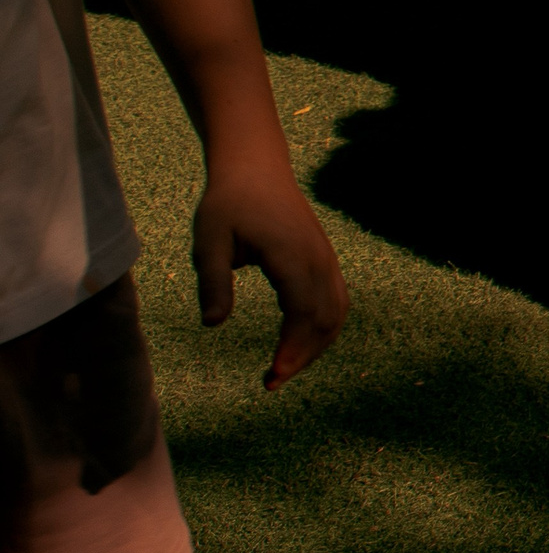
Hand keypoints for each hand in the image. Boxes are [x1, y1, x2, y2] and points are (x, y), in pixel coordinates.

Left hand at [194, 153, 347, 388]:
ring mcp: (325, 258)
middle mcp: (317, 258)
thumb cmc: (228, 204)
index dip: (292, 349)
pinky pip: (335, 300)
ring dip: (315, 346)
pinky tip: (297, 344)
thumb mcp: (209, 242)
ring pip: (336, 312)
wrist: (256, 169)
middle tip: (269, 383)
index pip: (303, 312)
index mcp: (291, 254)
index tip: (271, 376)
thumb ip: (213, 282)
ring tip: (283, 369)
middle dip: (302, 356)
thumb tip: (213, 324)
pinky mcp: (323, 259)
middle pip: (325, 319)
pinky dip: (322, 328)